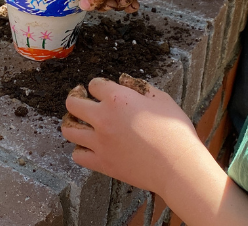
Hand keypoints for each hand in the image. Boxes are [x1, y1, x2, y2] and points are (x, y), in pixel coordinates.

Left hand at [61, 75, 203, 195]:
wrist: (179, 166)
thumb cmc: (175, 132)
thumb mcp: (161, 99)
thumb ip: (138, 86)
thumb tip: (122, 80)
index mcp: (117, 98)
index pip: (94, 84)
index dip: (99, 86)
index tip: (103, 90)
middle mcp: (103, 118)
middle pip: (72, 104)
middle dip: (77, 98)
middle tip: (83, 101)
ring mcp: (99, 142)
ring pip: (69, 130)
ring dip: (73, 123)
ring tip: (82, 123)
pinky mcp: (102, 163)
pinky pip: (77, 155)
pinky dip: (81, 150)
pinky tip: (90, 146)